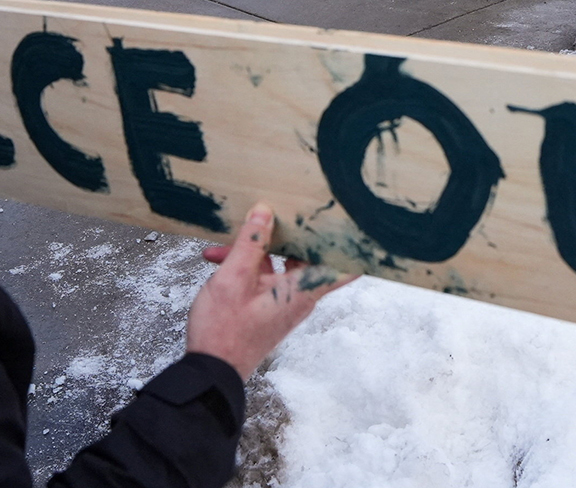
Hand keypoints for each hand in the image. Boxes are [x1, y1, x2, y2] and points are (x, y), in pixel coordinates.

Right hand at [190, 204, 354, 379]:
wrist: (210, 370)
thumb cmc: (224, 331)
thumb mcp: (233, 278)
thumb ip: (251, 242)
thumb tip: (265, 211)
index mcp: (302, 291)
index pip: (344, 268)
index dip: (357, 247)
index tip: (365, 225)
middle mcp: (299, 296)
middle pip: (308, 255)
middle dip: (294, 231)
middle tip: (291, 205)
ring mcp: (283, 301)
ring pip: (280, 263)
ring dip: (258, 248)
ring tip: (235, 231)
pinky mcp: (267, 306)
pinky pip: (265, 276)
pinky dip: (247, 265)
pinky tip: (219, 256)